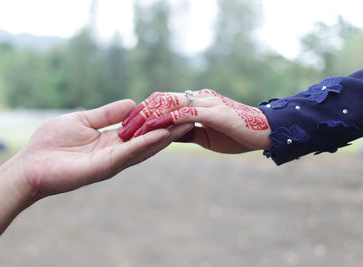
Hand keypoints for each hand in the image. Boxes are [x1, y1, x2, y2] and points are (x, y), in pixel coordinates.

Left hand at [20, 99, 192, 198]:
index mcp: (110, 141)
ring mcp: (111, 161)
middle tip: (190, 118)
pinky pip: (128, 154)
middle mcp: (116, 153)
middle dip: (168, 130)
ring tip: (183, 124)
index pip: (139, 131)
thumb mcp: (84, 120)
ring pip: (143, 148)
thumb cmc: (52, 142)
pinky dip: (145, 144)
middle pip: (147, 141)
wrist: (31, 164)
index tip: (175, 110)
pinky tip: (161, 134)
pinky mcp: (103, 167)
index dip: (156, 121)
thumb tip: (132, 103)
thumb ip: (108, 114)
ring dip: (163, 137)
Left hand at [118, 90, 271, 152]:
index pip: (163, 101)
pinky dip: (166, 120)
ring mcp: (205, 102)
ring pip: (168, 103)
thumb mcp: (207, 135)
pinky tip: (151, 130)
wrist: (267, 132)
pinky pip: (183, 113)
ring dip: (147, 117)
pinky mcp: (212, 112)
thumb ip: (188, 131)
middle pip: (160, 99)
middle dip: (139, 113)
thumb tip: (169, 135)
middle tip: (122, 129)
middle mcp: (197, 97)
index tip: (128, 126)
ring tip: (130, 131)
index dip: (144, 112)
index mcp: (196, 101)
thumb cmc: (238, 134)